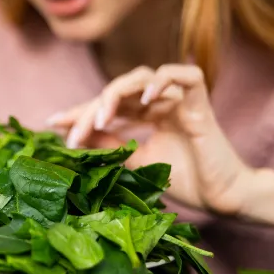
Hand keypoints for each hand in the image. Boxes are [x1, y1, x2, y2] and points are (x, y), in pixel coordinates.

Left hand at [47, 64, 252, 214]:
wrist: (222, 198)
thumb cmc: (186, 181)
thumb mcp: (136, 163)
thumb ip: (110, 146)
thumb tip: (77, 137)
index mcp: (145, 115)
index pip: (106, 106)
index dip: (79, 113)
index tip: (51, 124)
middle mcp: (159, 102)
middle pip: (116, 92)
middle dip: (90, 111)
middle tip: (71, 134)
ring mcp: (179, 99)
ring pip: (141, 77)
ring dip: (117, 94)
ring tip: (102, 120)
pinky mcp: (201, 101)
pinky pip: (183, 75)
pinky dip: (162, 81)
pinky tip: (145, 100)